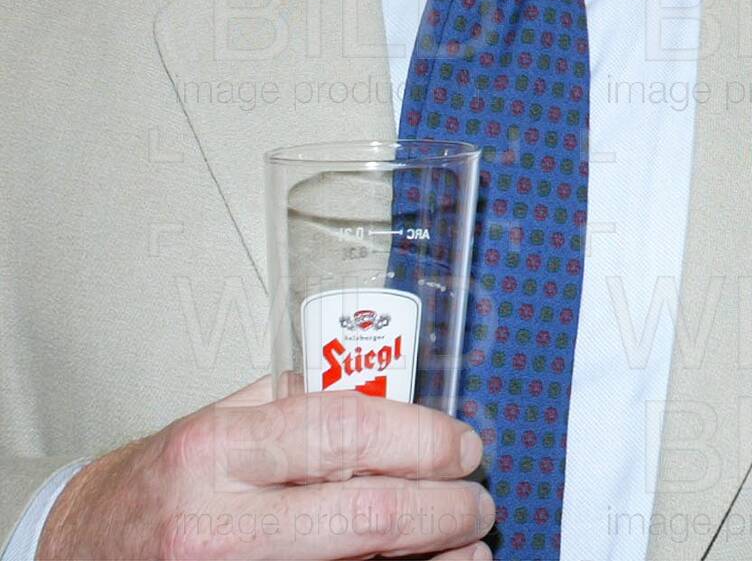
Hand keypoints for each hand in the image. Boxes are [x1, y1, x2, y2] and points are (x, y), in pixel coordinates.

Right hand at [36, 377, 493, 560]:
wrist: (83, 549)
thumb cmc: (156, 485)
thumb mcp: (218, 420)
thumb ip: (301, 404)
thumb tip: (395, 399)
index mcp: (218, 451)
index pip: (350, 432)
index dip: (426, 438)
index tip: (462, 445)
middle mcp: (220, 521)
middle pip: (370, 513)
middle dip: (444, 507)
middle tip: (475, 499)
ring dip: (431, 558)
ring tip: (466, 544)